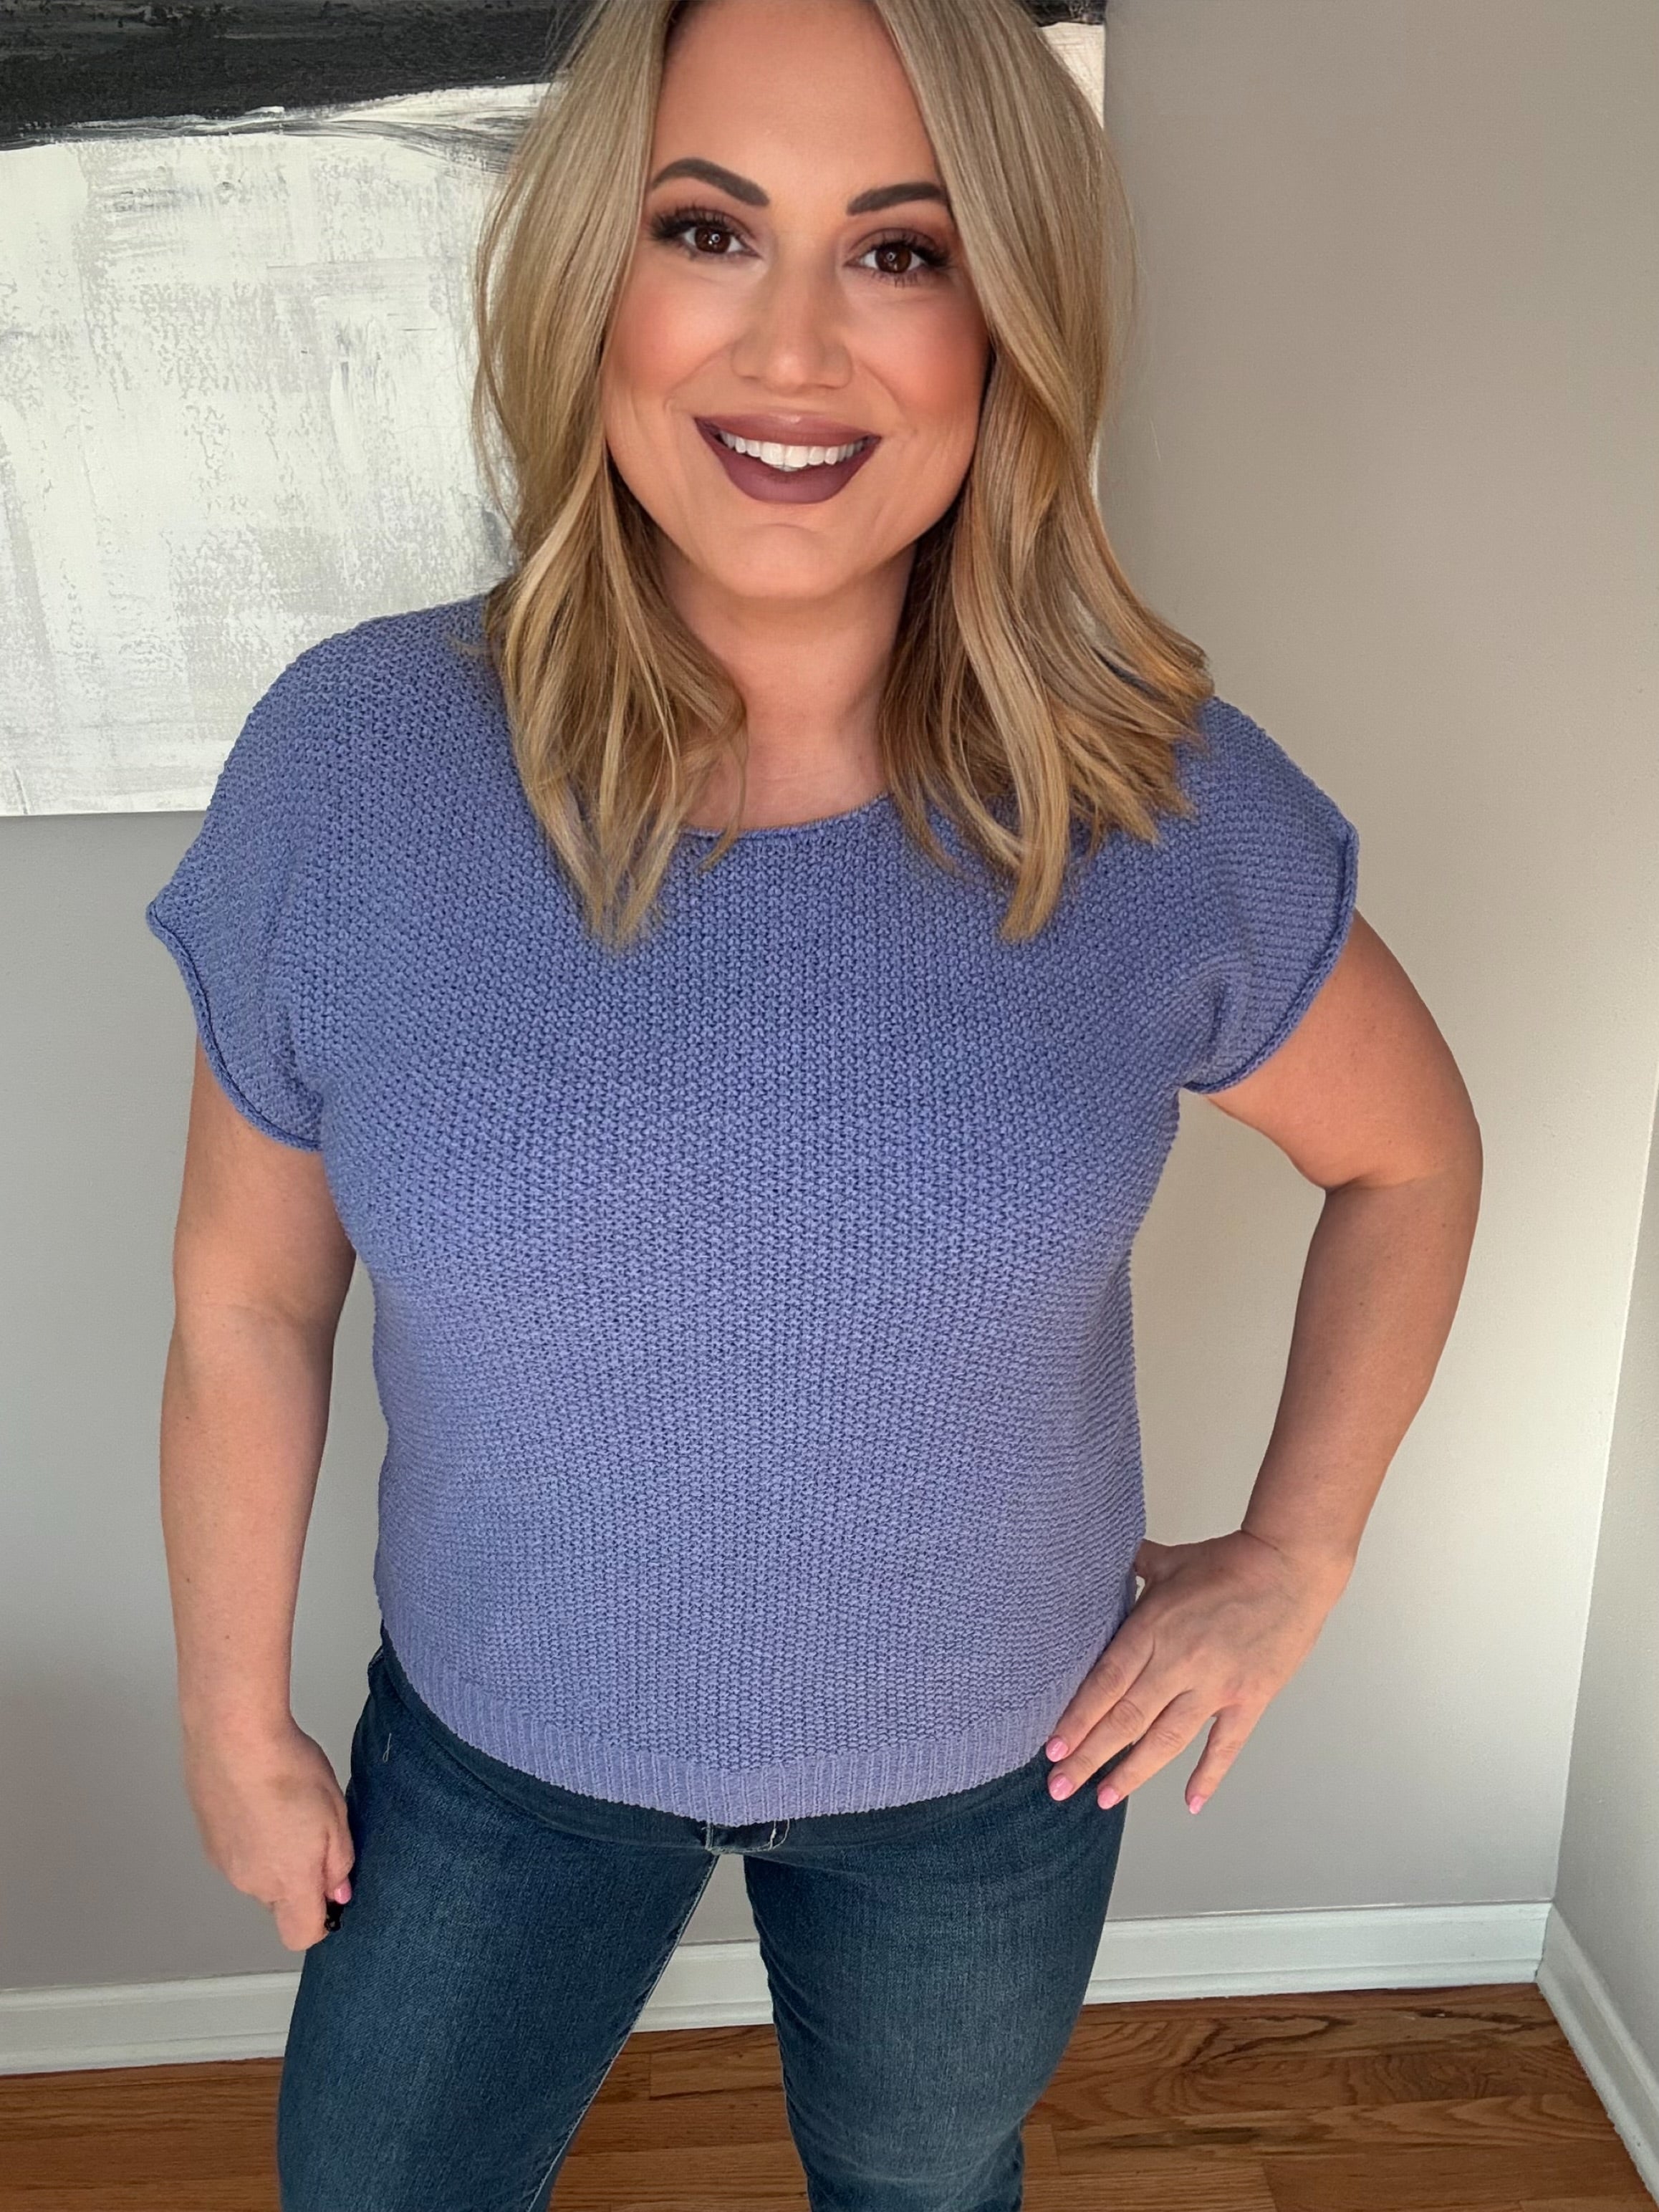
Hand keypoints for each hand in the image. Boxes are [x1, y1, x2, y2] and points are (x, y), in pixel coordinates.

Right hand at [181, 1715, 355, 1949]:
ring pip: (257, 1874)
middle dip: (298, 1876)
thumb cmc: (288, 1771)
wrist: (234, 1738)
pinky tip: (260, 1799)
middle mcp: (251, 1882)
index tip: (331, 1889)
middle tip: (313, 1829)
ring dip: (273, 1853)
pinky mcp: (208, 1839)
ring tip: (285, 1806)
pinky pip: (237, 1851)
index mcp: (288, 1882)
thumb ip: (338, 1862)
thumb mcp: (335, 1816)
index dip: (320, 1919)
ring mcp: (224, 1862)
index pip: (301, 1934)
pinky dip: (250, 1835)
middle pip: (280, 1902)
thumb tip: (338, 1891)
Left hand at [1043, 1528, 1349, 1814]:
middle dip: (1089, 1756)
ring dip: (1132, 1772)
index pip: (1105, 1684)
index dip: (1077, 1720)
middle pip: (1126, 1719)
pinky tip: (1191, 1801)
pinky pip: (1225, 1745)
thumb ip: (1133, 1570)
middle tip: (1060, 1786)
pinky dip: (1209, 1775)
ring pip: (1165, 1739)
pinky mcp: (1249, 1698)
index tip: (1052, 1749)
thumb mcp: (1168, 1562)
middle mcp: (1179, 1663)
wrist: (1289, 1566)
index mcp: (1153, 1629)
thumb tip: (1102, 1562)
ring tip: (1104, 1798)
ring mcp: (1215, 1685)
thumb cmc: (1229, 1561)